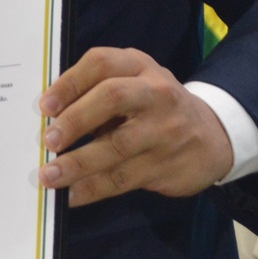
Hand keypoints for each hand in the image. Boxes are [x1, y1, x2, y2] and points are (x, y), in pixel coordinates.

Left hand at [36, 47, 233, 204]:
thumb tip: (47, 118)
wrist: (213, 136)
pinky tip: (71, 194)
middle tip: (48, 140)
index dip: (70, 83)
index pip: (101, 63)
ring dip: (78, 163)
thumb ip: (97, 91)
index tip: (44, 105)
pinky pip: (123, 178)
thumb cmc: (155, 106)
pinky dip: (93, 188)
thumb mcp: (134, 83)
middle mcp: (155, 93)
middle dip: (75, 119)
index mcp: (139, 66)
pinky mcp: (166, 165)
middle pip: (112, 97)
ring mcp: (164, 130)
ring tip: (49, 176)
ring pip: (117, 145)